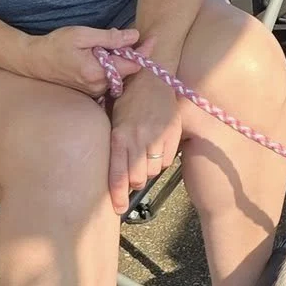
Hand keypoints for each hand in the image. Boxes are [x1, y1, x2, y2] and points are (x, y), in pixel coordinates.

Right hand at [18, 24, 138, 97]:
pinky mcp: (90, 91)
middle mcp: (97, 86)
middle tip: (133, 37)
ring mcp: (93, 91)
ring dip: (121, 60)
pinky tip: (106, 55)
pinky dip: (112, 67)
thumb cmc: (56, 45)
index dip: (144, 52)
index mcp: (96, 72)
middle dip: (132, 54)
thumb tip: (134, 36)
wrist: (34, 60)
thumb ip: (110, 38)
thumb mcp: (82, 35)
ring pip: (118, 75)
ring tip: (114, 44)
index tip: (152, 39)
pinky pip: (109, 78)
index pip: (131, 65)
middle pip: (127, 71)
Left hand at [108, 69, 181, 213]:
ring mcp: (157, 136)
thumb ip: (113, 144)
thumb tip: (113, 172)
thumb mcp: (112, 118)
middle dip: (133, 182)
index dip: (117, 196)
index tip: (117, 209)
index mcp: (119, 136)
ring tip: (144, 160)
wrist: (150, 76)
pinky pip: (167, 161)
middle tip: (131, 177)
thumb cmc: (127, 97)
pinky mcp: (172, 133)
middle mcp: (138, 138)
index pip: (118, 175)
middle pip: (136, 178)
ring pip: (152, 171)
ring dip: (147, 171)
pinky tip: (157, 150)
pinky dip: (161, 161)